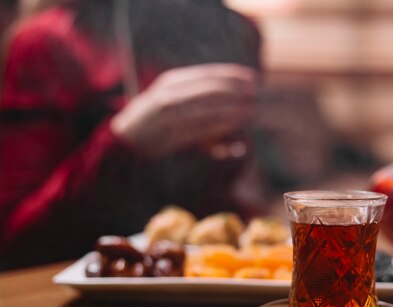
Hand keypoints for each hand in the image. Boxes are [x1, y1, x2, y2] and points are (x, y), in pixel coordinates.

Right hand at [111, 63, 257, 156]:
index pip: (208, 74)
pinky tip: (234, 124)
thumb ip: (201, 99)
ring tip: (251, 110)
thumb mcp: (176, 101)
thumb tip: (236, 101)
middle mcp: (171, 93)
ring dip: (231, 108)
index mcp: (174, 81)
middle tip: (257, 95)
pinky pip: (199, 128)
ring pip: (207, 107)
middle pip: (210, 88)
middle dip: (236, 91)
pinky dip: (219, 125)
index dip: (233, 75)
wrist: (127, 138)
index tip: (253, 78)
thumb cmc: (158, 122)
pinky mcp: (169, 133)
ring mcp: (168, 113)